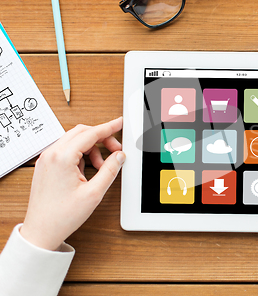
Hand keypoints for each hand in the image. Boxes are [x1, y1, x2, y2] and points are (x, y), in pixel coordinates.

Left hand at [20, 118, 125, 250]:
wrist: (41, 231)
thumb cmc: (61, 216)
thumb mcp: (93, 193)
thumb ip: (109, 170)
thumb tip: (119, 156)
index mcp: (62, 158)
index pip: (90, 134)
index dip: (109, 127)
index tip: (120, 123)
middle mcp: (51, 154)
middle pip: (81, 132)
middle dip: (101, 137)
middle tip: (116, 149)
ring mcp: (46, 159)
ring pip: (74, 141)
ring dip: (91, 148)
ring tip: (101, 166)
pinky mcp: (46, 166)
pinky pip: (66, 150)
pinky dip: (81, 154)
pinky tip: (88, 170)